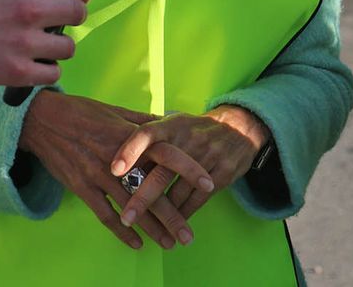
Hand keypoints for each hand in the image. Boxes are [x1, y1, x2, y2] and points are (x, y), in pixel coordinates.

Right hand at [0, 0, 89, 86]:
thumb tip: (48, 2)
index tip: (74, 2)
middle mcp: (31, 10)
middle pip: (78, 14)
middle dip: (73, 19)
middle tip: (60, 26)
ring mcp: (27, 42)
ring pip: (69, 47)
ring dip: (58, 49)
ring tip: (42, 49)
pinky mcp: (19, 71)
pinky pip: (53, 74)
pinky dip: (46, 71)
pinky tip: (33, 66)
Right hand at [20, 92, 205, 250]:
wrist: (42, 118)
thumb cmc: (81, 112)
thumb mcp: (114, 111)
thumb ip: (142, 122)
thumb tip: (169, 124)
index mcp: (129, 135)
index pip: (166, 153)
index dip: (188, 168)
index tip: (208, 184)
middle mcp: (116, 157)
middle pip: (151, 189)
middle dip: (172, 214)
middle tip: (189, 235)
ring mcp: (97, 173)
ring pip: (130, 206)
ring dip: (150, 228)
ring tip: (169, 243)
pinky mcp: (80, 186)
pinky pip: (103, 213)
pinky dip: (120, 230)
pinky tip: (136, 243)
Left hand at [111, 105, 263, 227]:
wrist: (239, 127)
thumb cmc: (195, 129)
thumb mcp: (175, 123)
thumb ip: (149, 134)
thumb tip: (113, 144)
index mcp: (172, 125)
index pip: (147, 133)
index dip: (130, 150)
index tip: (113, 169)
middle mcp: (189, 140)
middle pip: (162, 172)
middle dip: (143, 198)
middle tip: (126, 218)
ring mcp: (208, 157)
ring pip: (180, 192)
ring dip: (162, 214)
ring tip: (145, 229)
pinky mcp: (223, 173)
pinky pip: (198, 199)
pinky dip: (183, 214)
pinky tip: (171, 225)